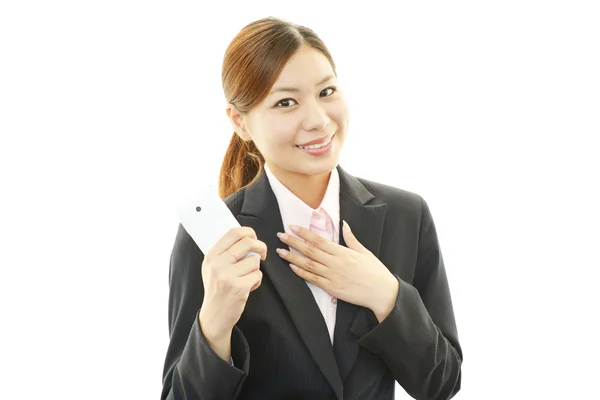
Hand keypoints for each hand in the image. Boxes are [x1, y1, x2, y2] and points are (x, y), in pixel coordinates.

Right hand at [200, 227, 266, 339]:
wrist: (214, 315)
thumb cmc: (217, 289)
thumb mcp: (212, 268)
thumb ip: (224, 253)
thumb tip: (246, 237)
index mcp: (211, 256)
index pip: (233, 233)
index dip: (248, 232)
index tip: (254, 237)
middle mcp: (217, 264)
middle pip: (248, 242)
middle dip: (260, 246)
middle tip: (262, 253)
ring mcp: (227, 276)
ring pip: (255, 261)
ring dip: (256, 269)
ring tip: (247, 277)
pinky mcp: (239, 288)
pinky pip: (258, 275)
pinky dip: (256, 281)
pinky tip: (248, 287)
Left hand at [276, 221, 398, 320]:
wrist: (382, 293)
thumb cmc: (375, 271)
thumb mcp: (364, 252)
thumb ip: (351, 239)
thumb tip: (344, 224)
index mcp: (343, 252)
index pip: (319, 240)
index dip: (304, 233)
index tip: (292, 227)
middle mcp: (335, 263)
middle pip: (310, 251)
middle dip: (293, 242)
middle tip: (281, 236)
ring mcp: (332, 277)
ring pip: (308, 265)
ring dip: (292, 258)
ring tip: (280, 251)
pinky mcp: (332, 289)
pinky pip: (313, 280)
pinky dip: (301, 273)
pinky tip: (292, 267)